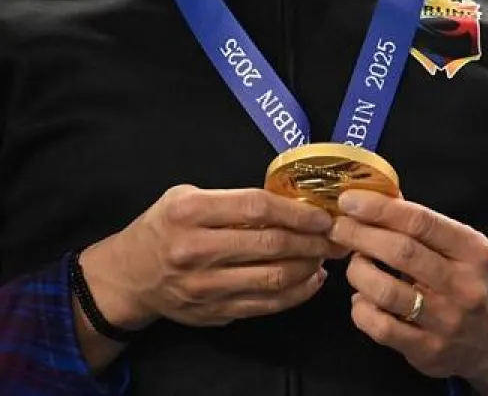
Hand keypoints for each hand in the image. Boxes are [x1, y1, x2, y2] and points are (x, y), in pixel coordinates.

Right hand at [80, 185, 338, 331]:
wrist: (128, 276)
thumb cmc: (165, 226)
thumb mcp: (187, 197)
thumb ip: (233, 198)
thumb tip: (293, 201)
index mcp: (190, 212)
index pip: (256, 208)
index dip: (297, 211)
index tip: (324, 214)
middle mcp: (195, 250)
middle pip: (271, 245)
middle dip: (314, 240)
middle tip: (339, 235)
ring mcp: (204, 286)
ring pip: (273, 278)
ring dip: (310, 266)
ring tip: (327, 255)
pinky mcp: (212, 312)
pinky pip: (266, 304)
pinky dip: (297, 293)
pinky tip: (312, 279)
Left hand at [330, 190, 487, 394]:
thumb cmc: (471, 282)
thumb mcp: (465, 249)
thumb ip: (427, 228)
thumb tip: (381, 200)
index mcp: (474, 251)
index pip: (422, 222)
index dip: (381, 209)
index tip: (351, 200)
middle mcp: (463, 284)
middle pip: (401, 252)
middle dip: (361, 235)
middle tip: (338, 227)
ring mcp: (445, 320)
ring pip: (385, 291)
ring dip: (358, 272)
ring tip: (354, 264)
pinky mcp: (427, 350)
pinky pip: (381, 327)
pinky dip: (361, 309)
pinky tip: (361, 299)